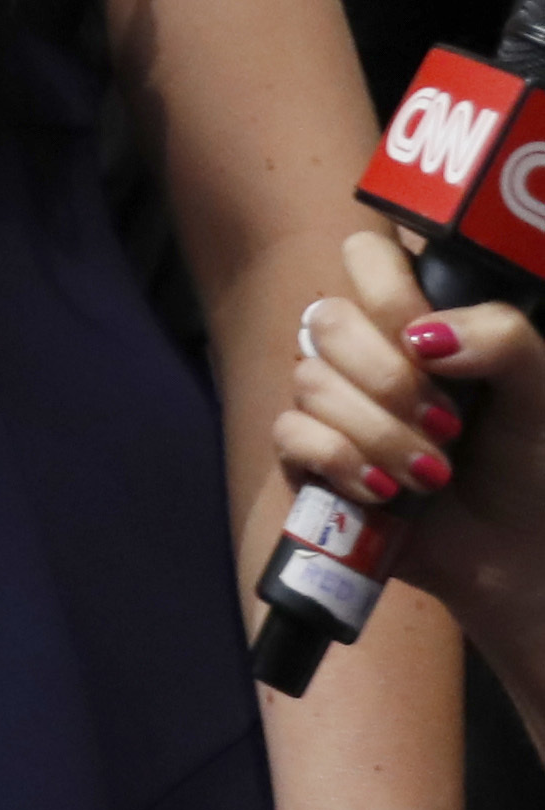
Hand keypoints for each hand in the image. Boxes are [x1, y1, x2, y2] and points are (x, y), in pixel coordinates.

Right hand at [284, 230, 544, 684]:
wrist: (517, 553)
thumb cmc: (534, 464)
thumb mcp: (542, 393)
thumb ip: (503, 340)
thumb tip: (425, 338)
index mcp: (415, 321)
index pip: (365, 256)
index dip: (388, 294)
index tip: (430, 347)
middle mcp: (365, 353)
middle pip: (328, 321)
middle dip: (390, 382)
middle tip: (449, 426)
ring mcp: (330, 404)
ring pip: (311, 382)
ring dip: (381, 435)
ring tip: (433, 476)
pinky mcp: (307, 458)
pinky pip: (290, 434)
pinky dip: (341, 462)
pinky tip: (385, 492)